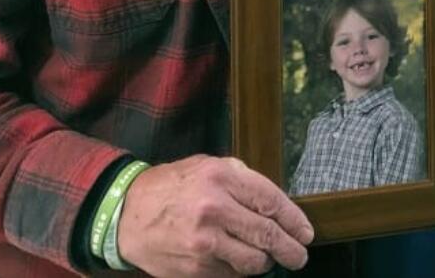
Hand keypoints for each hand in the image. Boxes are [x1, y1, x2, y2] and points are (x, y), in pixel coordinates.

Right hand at [117, 154, 312, 276]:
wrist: (127, 213)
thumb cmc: (174, 186)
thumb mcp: (209, 166)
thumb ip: (243, 181)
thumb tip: (277, 207)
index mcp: (221, 178)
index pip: (271, 202)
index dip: (295, 220)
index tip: (306, 233)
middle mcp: (214, 209)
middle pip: (268, 235)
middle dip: (291, 249)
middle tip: (299, 255)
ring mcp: (204, 242)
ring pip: (254, 261)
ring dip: (265, 262)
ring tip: (267, 257)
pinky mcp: (196, 268)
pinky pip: (231, 274)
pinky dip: (240, 270)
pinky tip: (236, 260)